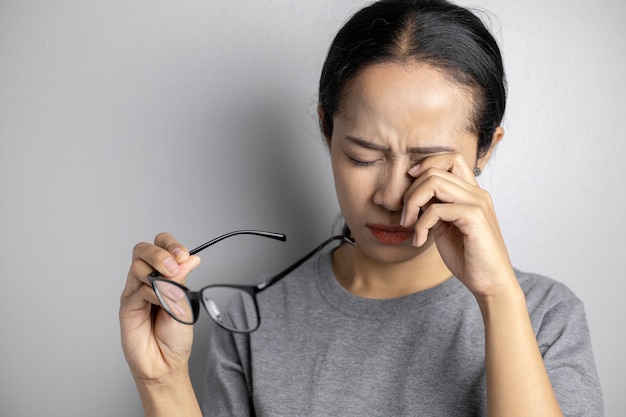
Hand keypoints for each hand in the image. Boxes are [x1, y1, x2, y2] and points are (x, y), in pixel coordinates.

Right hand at [120, 232, 200, 383]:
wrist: (166, 363)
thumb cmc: (175, 336)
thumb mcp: (185, 303)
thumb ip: (183, 280)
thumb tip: (190, 259)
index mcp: (163, 275)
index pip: (161, 246)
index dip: (171, 245)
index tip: (184, 255)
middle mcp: (146, 280)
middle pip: (142, 250)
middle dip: (160, 253)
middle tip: (174, 266)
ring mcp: (134, 292)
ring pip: (137, 266)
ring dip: (158, 274)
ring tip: (172, 293)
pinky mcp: (127, 307)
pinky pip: (137, 290)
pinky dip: (153, 294)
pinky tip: (162, 305)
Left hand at [400, 153, 515, 297]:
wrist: (490, 283)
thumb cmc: (467, 257)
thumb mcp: (444, 227)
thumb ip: (434, 207)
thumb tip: (414, 194)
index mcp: (471, 193)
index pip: (450, 158)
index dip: (425, 165)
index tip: (409, 186)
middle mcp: (477, 193)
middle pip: (435, 169)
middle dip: (410, 191)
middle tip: (405, 217)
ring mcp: (477, 203)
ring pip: (433, 182)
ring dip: (412, 203)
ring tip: (409, 225)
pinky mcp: (475, 217)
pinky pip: (436, 209)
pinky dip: (421, 225)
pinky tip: (420, 241)